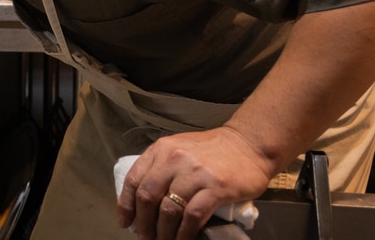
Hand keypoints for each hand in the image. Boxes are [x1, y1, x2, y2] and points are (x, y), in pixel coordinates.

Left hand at [116, 126, 272, 239]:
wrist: (249, 144)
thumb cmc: (213, 150)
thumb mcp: (179, 149)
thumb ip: (162, 168)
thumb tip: (145, 202)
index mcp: (161, 150)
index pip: (134, 179)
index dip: (126, 205)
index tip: (126, 222)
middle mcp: (174, 159)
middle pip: (148, 197)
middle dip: (144, 223)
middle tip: (146, 238)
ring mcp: (194, 173)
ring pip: (169, 210)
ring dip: (163, 232)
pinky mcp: (216, 187)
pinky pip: (193, 216)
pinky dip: (184, 233)